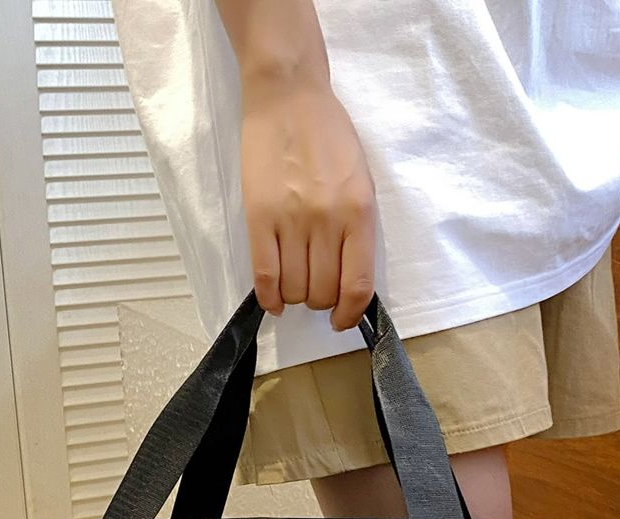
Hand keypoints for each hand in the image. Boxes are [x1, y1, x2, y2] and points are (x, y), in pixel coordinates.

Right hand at [239, 74, 376, 330]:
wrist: (288, 96)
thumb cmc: (328, 136)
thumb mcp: (360, 181)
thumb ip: (357, 230)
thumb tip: (348, 278)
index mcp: (359, 213)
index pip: (357, 285)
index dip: (349, 314)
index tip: (342, 321)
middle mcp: (327, 221)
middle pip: (322, 292)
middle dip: (320, 302)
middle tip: (315, 289)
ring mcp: (291, 220)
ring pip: (295, 289)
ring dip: (295, 297)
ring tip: (295, 282)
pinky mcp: (259, 217)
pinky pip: (265, 276)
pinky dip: (270, 298)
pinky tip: (274, 301)